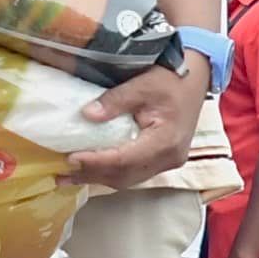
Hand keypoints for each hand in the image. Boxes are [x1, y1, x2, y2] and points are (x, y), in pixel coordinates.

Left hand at [69, 54, 205, 187]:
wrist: (197, 78)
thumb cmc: (172, 78)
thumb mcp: (143, 83)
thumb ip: (116, 100)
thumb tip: (86, 115)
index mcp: (165, 141)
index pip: (125, 160)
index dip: (96, 162)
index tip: (71, 158)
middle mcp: (169, 158)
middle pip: (125, 175)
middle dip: (92, 175)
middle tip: (62, 173)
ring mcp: (167, 162)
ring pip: (128, 179)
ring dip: (98, 178)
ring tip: (69, 176)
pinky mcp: (163, 159)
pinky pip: (134, 173)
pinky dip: (110, 173)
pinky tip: (92, 171)